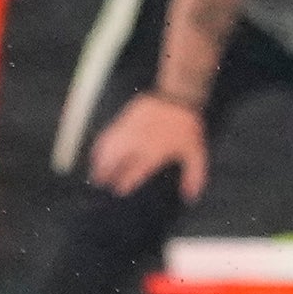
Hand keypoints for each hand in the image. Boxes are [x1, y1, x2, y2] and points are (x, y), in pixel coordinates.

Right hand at [89, 93, 208, 199]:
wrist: (177, 96)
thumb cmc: (186, 127)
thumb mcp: (196, 153)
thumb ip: (193, 176)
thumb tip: (190, 196)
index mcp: (152, 154)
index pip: (133, 173)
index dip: (125, 183)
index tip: (120, 190)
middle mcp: (136, 144)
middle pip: (114, 162)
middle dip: (107, 174)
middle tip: (103, 183)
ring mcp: (127, 131)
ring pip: (107, 149)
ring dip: (99, 162)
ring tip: (96, 172)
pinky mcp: (122, 119)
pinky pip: (106, 136)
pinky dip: (99, 146)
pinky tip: (98, 152)